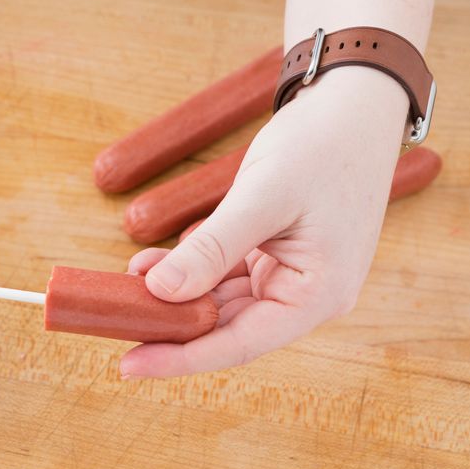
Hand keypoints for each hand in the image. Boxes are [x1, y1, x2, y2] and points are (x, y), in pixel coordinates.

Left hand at [121, 67, 409, 376]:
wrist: (353, 102)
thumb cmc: (322, 145)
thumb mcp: (261, 197)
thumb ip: (211, 249)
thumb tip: (160, 292)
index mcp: (317, 295)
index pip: (238, 344)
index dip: (180, 358)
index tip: (128, 365)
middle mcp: (305, 296)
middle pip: (226, 328)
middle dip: (170, 324)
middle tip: (115, 320)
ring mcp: (290, 277)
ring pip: (220, 303)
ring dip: (174, 296)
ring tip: (126, 284)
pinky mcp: (275, 256)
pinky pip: (223, 276)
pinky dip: (189, 271)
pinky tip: (150, 264)